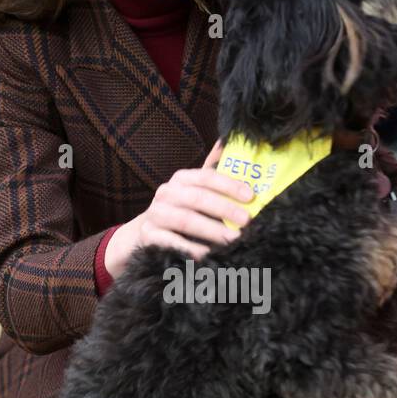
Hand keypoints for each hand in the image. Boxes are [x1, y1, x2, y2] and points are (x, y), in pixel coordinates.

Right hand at [105, 139, 253, 274]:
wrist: (145, 233)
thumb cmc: (179, 210)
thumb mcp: (195, 190)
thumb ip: (212, 171)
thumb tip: (227, 142)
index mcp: (182, 179)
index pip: (207, 177)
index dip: (229, 185)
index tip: (250, 196)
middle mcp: (166, 193)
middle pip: (198, 198)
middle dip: (224, 209)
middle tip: (246, 222)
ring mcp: (155, 214)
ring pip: (185, 220)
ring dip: (211, 231)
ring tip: (232, 240)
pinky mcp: (148, 235)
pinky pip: (171, 242)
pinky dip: (191, 249)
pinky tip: (208, 255)